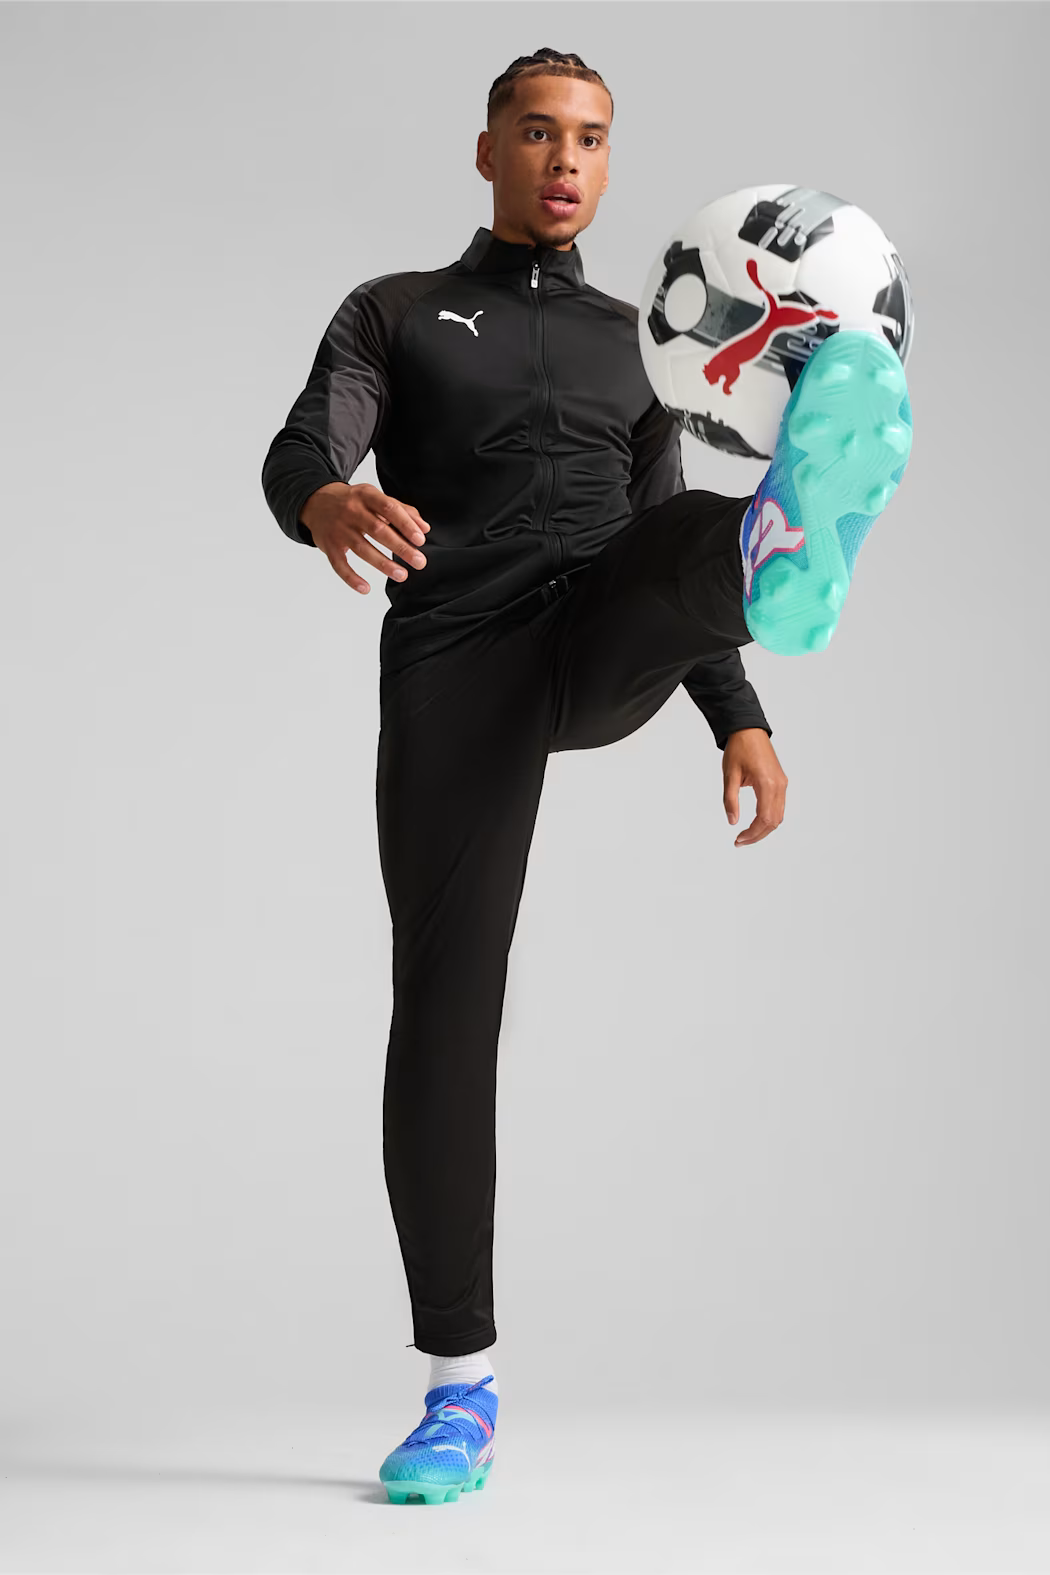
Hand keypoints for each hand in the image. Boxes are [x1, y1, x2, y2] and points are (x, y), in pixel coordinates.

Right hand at [299, 482, 429, 593]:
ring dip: (383, 564)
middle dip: (401, 547)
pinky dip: (351, 578)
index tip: (420, 540)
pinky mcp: (328, 545)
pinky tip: (365, 588)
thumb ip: (401, 510)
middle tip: (419, 561)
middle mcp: (351, 511)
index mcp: (366, 495)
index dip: (406, 524)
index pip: (389, 508)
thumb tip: (424, 528)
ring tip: (402, 575)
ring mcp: (339, 529)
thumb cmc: (352, 501)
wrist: (315, 501)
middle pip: (378, 530)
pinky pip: (339, 564)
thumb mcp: (374, 497)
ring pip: (362, 548)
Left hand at [722, 728, 786, 846]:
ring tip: (746, 835)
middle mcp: (779, 785)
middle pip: (774, 821)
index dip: (752, 833)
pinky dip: (768, 818)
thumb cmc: (739, 748)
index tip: (738, 839)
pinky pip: (779, 807)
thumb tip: (732, 821)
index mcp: (767, 783)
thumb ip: (730, 800)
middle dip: (758, 835)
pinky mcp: (781, 782)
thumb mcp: (729, 775)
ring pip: (778, 816)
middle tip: (740, 841)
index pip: (764, 818)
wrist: (749, 730)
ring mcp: (782, 783)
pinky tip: (755, 823)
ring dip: (764, 829)